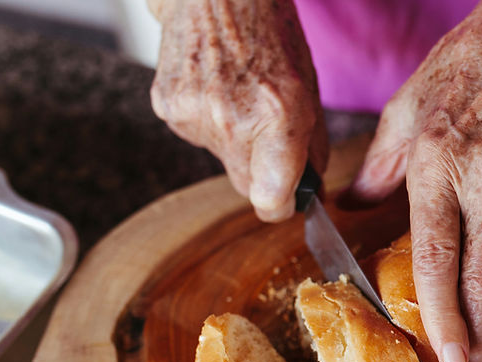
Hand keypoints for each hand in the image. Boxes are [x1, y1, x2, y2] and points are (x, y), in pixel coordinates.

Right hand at [150, 0, 326, 220]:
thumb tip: (310, 190)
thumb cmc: (270, 34)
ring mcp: (195, 115)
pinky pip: (197, 137)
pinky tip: (215, 89)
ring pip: (222, 161)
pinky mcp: (168, 108)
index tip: (287, 200)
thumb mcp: (308, 90)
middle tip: (267, 136)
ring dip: (234, 144)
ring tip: (238, 97)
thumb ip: (312, 148)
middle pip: (246, 186)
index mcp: (278, 117)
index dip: (281, 206)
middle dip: (260, 173)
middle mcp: (233, 121)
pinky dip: (208, 123)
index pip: (271, 200)